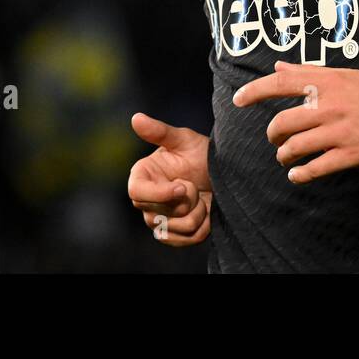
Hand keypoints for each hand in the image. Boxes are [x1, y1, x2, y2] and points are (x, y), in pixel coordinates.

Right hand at [127, 113, 212, 246]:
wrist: (221, 175)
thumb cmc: (200, 153)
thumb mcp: (183, 140)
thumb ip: (159, 132)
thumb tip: (136, 118)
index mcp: (142, 177)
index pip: (136, 193)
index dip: (158, 194)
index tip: (181, 186)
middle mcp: (146, 202)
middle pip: (160, 214)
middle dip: (188, 199)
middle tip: (196, 183)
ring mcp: (159, 221)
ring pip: (177, 228)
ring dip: (198, 212)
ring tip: (202, 195)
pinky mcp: (176, 236)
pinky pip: (188, 240)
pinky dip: (203, 227)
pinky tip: (207, 211)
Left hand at [232, 61, 358, 183]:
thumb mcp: (346, 74)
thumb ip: (310, 72)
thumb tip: (279, 67)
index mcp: (328, 82)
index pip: (282, 83)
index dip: (255, 91)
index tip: (238, 100)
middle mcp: (331, 105)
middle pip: (282, 122)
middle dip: (273, 135)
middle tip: (276, 139)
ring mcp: (341, 131)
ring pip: (295, 147)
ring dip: (284, 156)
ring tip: (286, 157)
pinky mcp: (352, 154)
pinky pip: (315, 168)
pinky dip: (301, 174)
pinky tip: (298, 175)